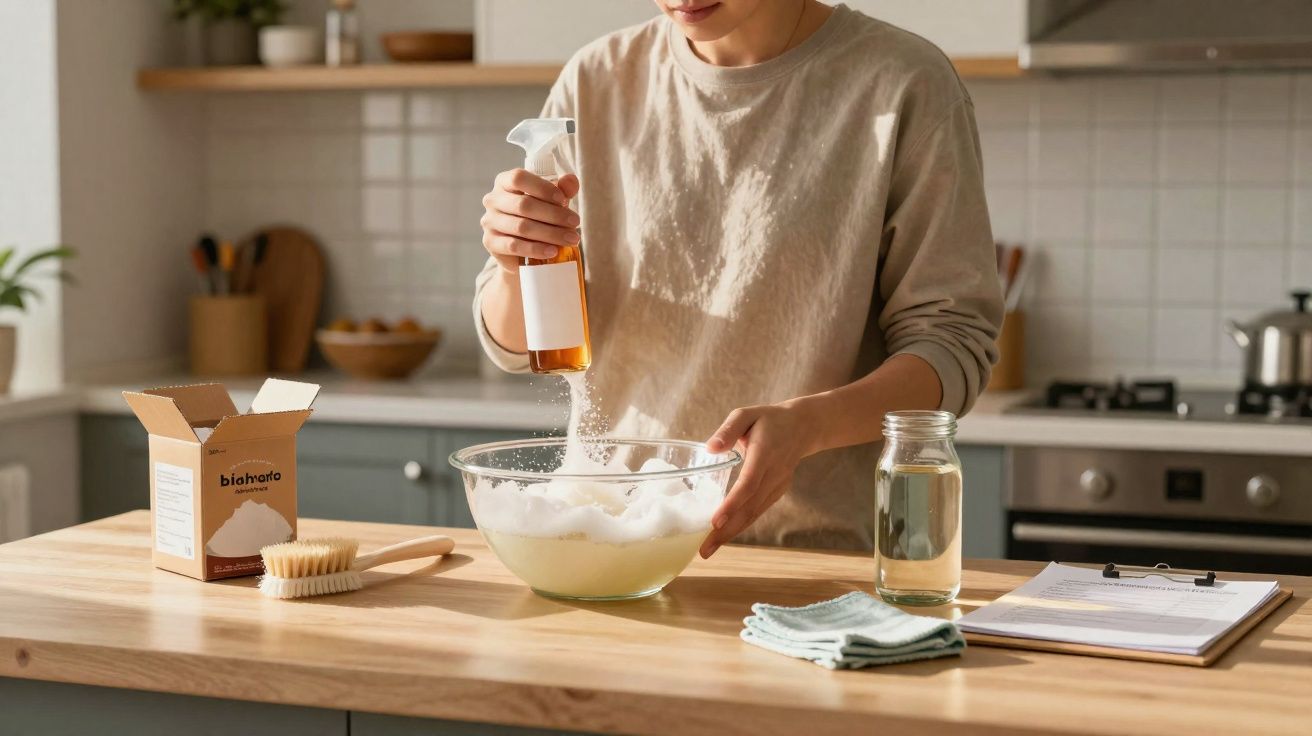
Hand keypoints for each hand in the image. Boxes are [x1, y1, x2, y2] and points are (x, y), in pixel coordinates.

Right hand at [480, 169, 580, 271]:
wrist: (522, 251)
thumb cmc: (538, 217)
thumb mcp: (551, 201)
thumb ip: (562, 189)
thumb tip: (572, 180)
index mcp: (504, 182)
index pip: (519, 178)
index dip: (542, 188)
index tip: (564, 200)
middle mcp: (492, 199)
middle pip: (523, 205)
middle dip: (554, 214)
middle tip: (575, 223)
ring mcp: (489, 221)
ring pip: (521, 227)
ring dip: (550, 233)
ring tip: (571, 239)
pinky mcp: (490, 242)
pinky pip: (514, 246)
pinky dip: (536, 249)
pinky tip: (553, 251)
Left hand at [699, 400, 821, 557]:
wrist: (803, 427)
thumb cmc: (768, 419)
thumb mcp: (746, 414)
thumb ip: (728, 429)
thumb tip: (710, 448)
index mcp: (765, 453)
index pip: (749, 483)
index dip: (732, 504)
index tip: (714, 521)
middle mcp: (774, 474)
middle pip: (750, 507)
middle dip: (726, 530)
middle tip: (703, 549)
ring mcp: (778, 485)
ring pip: (754, 514)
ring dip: (731, 533)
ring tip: (707, 550)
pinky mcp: (777, 491)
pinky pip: (757, 511)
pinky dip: (740, 525)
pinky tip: (723, 536)